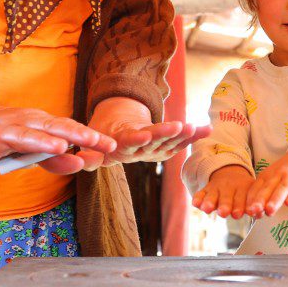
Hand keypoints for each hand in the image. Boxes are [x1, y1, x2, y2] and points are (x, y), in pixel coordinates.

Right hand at [0, 88, 115, 173]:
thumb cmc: (9, 138)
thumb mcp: (34, 148)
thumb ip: (55, 158)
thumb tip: (80, 163)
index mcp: (40, 123)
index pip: (69, 129)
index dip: (89, 137)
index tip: (110, 145)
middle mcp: (25, 123)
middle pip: (51, 128)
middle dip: (72, 134)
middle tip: (92, 140)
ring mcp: (3, 131)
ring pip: (23, 136)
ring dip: (40, 141)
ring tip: (58, 147)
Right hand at [87, 97, 211, 165]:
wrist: (115, 142)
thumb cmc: (105, 136)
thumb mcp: (94, 143)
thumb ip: (90, 155)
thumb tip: (80, 161)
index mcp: (122, 147)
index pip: (129, 143)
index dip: (138, 139)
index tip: (145, 135)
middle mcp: (140, 151)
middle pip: (153, 143)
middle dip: (166, 133)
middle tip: (179, 125)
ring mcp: (153, 151)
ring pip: (169, 143)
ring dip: (183, 134)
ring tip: (194, 125)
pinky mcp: (164, 149)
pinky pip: (180, 142)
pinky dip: (194, 135)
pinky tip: (208, 128)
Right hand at [191, 165, 253, 218]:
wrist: (230, 172)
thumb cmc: (244, 190)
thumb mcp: (251, 193)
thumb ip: (255, 205)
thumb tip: (260, 214)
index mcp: (243, 188)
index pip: (242, 198)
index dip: (240, 206)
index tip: (238, 214)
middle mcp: (229, 188)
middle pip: (227, 197)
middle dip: (225, 205)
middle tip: (223, 212)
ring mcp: (216, 188)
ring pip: (212, 195)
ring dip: (209, 202)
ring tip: (207, 208)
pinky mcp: (206, 189)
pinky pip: (200, 193)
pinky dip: (197, 198)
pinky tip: (195, 203)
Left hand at [245, 143, 287, 216]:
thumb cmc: (287, 173)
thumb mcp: (274, 179)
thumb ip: (265, 194)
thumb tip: (254, 212)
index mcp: (268, 175)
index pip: (257, 187)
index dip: (252, 199)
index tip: (248, 211)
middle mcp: (279, 174)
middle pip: (268, 188)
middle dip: (261, 200)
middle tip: (255, 211)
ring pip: (283, 188)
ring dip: (275, 199)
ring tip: (269, 210)